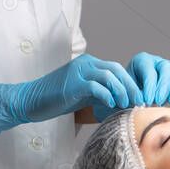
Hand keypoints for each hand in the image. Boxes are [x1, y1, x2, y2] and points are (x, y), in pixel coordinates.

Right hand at [0, 54, 140, 132]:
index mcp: (89, 64)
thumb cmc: (56, 100)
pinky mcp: (72, 83)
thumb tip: (121, 104)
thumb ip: (100, 94)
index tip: (139, 98)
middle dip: (131, 87)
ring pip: (109, 76)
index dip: (130, 83)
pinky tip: (110, 105)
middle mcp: (85, 64)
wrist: (30, 100)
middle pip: (116, 70)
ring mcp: (78, 71)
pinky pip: (95, 86)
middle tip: (139, 102)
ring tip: (127, 104)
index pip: (117, 69)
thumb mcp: (83, 95)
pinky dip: (106, 95)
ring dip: (121, 91)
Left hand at [127, 52, 169, 106]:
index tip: (147, 101)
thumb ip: (132, 95)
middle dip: (164, 87)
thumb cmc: (130, 94)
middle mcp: (157, 61)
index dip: (150, 86)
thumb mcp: (126, 92)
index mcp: (142, 61)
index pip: (150, 70)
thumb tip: (140, 102)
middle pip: (167, 68)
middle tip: (159, 101)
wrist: (135, 97)